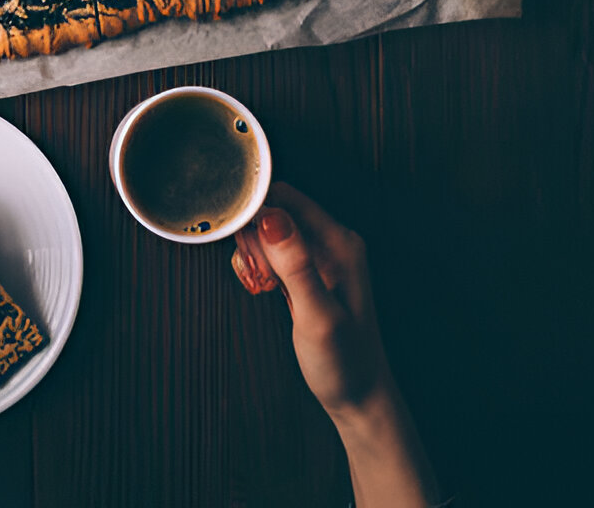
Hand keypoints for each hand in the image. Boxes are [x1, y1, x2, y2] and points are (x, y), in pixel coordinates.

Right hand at [232, 183, 440, 507]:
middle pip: (276, 211)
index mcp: (340, 243)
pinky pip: (275, 252)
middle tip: (250, 269)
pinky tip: (262, 286)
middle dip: (251, 232)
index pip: (287, 197)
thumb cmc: (344, 362)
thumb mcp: (317, 315)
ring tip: (258, 282)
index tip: (232, 228)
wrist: (360, 397)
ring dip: (253, 250)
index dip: (255, 207)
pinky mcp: (310, 273)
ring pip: (272, 231)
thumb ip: (296, 265)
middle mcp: (333, 243)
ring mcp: (322, 258)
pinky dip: (260, 264)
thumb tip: (272, 219)